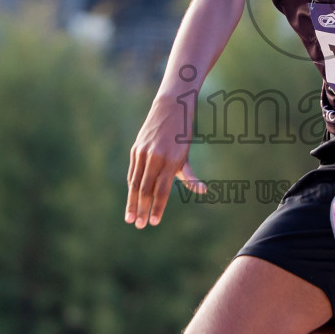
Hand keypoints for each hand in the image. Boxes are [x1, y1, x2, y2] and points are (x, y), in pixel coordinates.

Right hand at [125, 99, 206, 229]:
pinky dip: (131, 187)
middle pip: (145, 189)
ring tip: (131, 218)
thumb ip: (190, 176)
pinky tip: (131, 199)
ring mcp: (143, 153)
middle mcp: (155, 158)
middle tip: (139, 225)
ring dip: (132, 202)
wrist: (171, 108)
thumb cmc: (182, 136)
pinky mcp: (135, 149)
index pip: (161, 190)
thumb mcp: (186, 156)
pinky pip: (132, 172)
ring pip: (135, 183)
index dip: (157, 208)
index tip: (154, 222)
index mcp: (170, 161)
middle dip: (142, 209)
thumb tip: (203, 191)